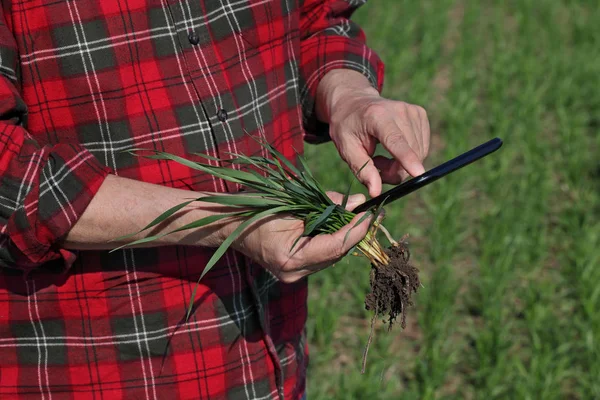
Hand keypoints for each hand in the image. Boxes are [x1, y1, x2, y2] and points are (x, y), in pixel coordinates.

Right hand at [233, 192, 370, 282]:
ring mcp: (293, 275)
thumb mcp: (293, 199)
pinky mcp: (294, 271)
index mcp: (291, 258)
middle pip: (337, 253)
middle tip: (369, 211)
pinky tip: (338, 225)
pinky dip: (331, 240)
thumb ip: (327, 203)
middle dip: (355, 231)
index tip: (373, 213)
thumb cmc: (257, 206)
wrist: (230, 223)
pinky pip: (321, 256)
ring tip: (355, 215)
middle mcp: (294, 273)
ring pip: (332, 256)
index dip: (358, 230)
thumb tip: (359, 203)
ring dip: (345, 236)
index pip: (336, 246)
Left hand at [316, 70, 430, 196]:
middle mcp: (399, 110)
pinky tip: (391, 150)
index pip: (395, 140)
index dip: (407, 158)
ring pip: (418, 153)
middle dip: (395, 171)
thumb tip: (376, 192)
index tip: (418, 173)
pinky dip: (408, 156)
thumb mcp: (346, 149)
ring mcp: (413, 111)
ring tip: (380, 159)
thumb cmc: (347, 127)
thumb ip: (362, 170)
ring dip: (401, 165)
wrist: (355, 102)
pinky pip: (421, 147)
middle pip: (409, 153)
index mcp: (376, 116)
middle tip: (376, 169)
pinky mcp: (420, 114)